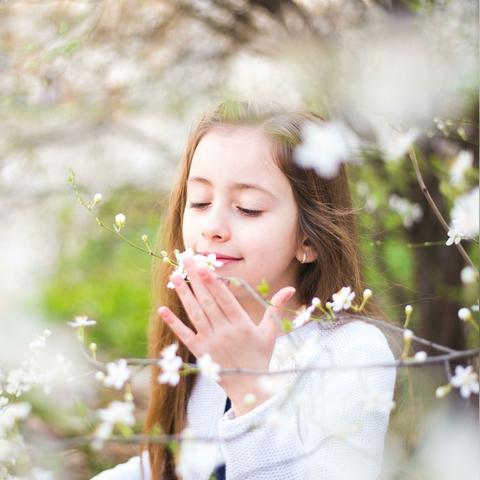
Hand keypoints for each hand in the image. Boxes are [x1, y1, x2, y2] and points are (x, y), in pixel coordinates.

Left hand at [157, 256, 295, 415]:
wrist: (249, 387)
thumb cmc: (261, 357)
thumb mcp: (271, 332)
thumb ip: (275, 308)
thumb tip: (290, 289)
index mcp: (242, 324)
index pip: (225, 299)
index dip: (213, 283)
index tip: (204, 267)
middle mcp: (225, 331)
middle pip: (207, 301)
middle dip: (196, 279)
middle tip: (186, 261)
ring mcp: (211, 342)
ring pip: (195, 314)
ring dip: (184, 295)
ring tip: (174, 277)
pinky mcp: (200, 352)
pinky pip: (185, 335)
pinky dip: (173, 323)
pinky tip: (162, 310)